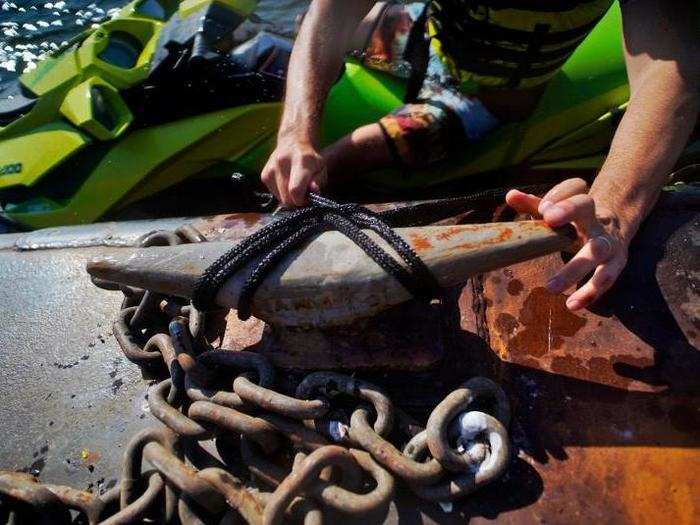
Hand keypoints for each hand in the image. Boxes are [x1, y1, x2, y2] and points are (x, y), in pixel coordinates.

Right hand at [261, 135, 326, 206]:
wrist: (293, 142)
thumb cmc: (311, 159)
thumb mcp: (321, 168)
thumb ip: (319, 181)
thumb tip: (313, 191)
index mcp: (301, 161)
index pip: (295, 190)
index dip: (302, 200)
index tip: (307, 197)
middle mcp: (282, 163)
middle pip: (286, 198)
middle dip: (296, 201)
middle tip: (303, 193)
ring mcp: (271, 169)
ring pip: (280, 199)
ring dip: (289, 197)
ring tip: (295, 185)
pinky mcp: (264, 175)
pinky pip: (274, 194)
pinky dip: (282, 193)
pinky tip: (287, 182)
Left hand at [506, 178, 629, 310]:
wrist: (616, 228)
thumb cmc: (576, 221)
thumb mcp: (558, 211)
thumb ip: (534, 204)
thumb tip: (510, 195)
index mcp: (582, 204)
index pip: (575, 188)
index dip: (560, 195)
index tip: (544, 209)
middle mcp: (597, 219)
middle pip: (587, 208)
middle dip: (570, 211)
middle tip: (549, 220)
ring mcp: (610, 242)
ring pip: (597, 250)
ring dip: (575, 268)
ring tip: (551, 287)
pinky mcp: (617, 264)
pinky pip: (606, 278)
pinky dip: (590, 292)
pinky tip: (573, 305)